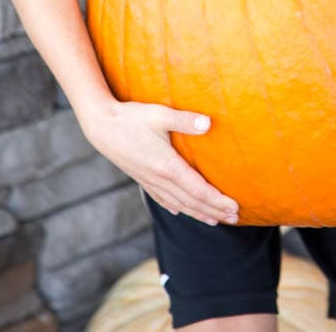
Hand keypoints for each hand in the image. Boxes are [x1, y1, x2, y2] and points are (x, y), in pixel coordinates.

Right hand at [83, 100, 239, 224]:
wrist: (101, 126)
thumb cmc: (132, 118)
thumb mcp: (160, 115)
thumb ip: (185, 120)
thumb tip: (209, 123)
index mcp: (167, 166)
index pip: (198, 190)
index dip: (217, 201)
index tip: (234, 207)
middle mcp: (159, 179)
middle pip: (191, 202)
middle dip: (214, 211)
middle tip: (234, 217)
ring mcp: (149, 181)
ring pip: (178, 204)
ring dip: (198, 213)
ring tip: (216, 220)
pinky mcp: (142, 178)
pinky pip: (163, 199)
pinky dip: (176, 208)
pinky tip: (181, 212)